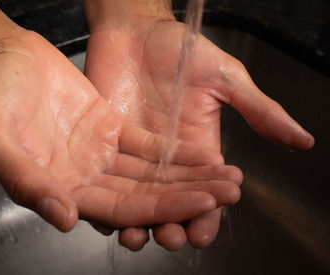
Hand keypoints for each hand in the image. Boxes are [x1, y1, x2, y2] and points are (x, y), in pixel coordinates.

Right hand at [0, 30, 242, 233]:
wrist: (1, 57)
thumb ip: (23, 179)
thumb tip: (64, 217)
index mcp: (59, 188)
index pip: (120, 208)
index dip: (163, 209)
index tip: (202, 204)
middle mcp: (83, 177)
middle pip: (144, 194)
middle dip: (188, 195)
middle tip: (229, 192)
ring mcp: (99, 153)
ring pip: (151, 172)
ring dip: (188, 176)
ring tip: (227, 177)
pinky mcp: (109, 127)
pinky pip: (147, 145)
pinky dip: (174, 151)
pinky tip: (202, 155)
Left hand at [85, 20, 313, 249]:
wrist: (137, 30)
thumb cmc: (182, 49)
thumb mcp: (225, 79)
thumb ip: (258, 111)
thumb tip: (303, 140)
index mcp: (198, 150)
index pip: (204, 192)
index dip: (206, 214)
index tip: (204, 232)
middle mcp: (166, 160)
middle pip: (170, 205)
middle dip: (172, 226)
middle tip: (171, 236)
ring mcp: (133, 155)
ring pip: (136, 202)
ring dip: (138, 223)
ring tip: (137, 236)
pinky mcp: (105, 146)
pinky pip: (104, 182)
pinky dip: (104, 203)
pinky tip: (105, 219)